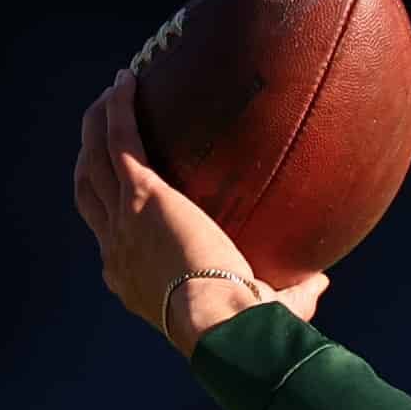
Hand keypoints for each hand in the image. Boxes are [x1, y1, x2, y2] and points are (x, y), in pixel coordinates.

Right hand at [72, 69, 328, 353]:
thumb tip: (320, 284)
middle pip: (90, 191)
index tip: (122, 197)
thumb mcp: (261, 311)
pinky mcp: (142, 192)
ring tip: (110, 97)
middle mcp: (117, 247)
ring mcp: (124, 217)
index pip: (113, 242)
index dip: (110, 215)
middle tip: (100, 133)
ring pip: (94, 159)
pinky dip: (118, 109)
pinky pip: (120, 138)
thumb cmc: (242, 327)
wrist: (218, 323)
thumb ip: (291, 297)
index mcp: (133, 280)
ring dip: (96, 125)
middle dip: (90, 160)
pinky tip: (128, 81)